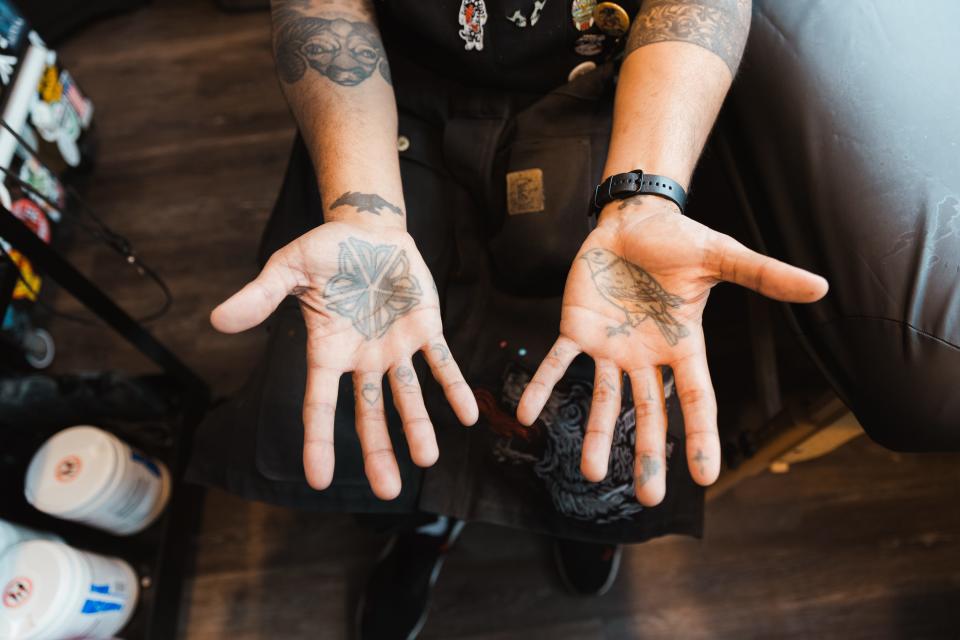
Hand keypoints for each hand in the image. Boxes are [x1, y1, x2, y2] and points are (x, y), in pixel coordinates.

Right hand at [211, 221, 478, 499]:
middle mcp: (362, 358)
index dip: (319, 442)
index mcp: (327, 351)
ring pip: (407, 396)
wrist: (368, 230)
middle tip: (388, 492)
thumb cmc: (326, 252)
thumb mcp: (289, 268)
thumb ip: (260, 296)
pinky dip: (454, 387)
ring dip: (418, 426)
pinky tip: (469, 415)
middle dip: (378, 451)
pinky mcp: (425, 328)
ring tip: (428, 459)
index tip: (319, 480)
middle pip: (369, 415)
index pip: (320, 404)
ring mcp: (395, 347)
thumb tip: (217, 320)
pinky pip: (442, 363)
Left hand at [517, 197, 827, 505]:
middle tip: (646, 496)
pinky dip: (544, 386)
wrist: (634, 220)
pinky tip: (528, 413)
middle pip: (648, 413)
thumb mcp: (723, 257)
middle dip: (647, 453)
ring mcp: (609, 347)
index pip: (696, 398)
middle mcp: (645, 356)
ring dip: (596, 435)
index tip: (706, 477)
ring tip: (590, 474)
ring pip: (602, 399)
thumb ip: (765, 276)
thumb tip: (822, 287)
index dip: (700, 436)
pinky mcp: (576, 329)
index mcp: (682, 346)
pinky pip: (557, 363)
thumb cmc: (679, 241)